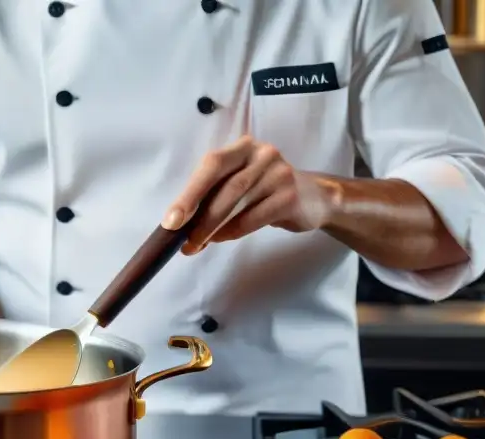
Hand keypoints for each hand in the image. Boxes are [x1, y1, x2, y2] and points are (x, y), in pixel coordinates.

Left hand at [163, 135, 337, 254]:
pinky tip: (221, 239)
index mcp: (242, 148)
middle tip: (182, 241)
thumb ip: (212, 195)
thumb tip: (177, 224)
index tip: (171, 220)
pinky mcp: (290, 196)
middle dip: (199, 217)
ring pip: (237, 202)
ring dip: (212, 228)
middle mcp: (261, 154)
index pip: (211, 165)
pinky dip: (232, 231)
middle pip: (225, 185)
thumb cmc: (263, 193)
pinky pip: (253, 217)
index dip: (190, 193)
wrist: (313, 198)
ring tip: (197, 244)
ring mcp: (279, 173)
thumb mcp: (239, 184)